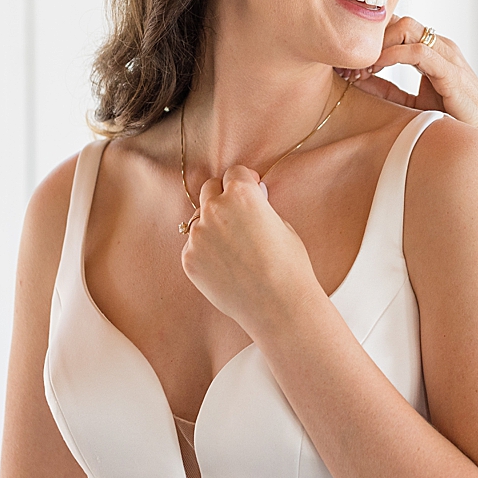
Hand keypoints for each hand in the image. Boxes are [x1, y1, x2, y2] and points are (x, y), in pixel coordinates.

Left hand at [180, 165, 322, 337]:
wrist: (277, 305)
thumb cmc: (289, 265)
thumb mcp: (282, 224)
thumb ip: (260, 208)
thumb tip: (250, 201)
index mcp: (241, 194)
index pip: (234, 172)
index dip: (246, 181)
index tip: (251, 190)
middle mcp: (214, 210)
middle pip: (210, 189)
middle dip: (223, 197)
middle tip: (238, 217)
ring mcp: (198, 235)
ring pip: (200, 220)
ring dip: (213, 226)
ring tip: (234, 249)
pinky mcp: (189, 259)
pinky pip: (194, 246)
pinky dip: (206, 252)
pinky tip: (226, 267)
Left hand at [339, 17, 477, 147]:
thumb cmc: (455, 121)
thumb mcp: (411, 102)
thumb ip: (386, 88)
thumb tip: (355, 79)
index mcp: (432, 50)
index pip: (396, 27)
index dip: (369, 38)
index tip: (346, 60)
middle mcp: (440, 47)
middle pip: (398, 20)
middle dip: (371, 37)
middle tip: (349, 62)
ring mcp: (447, 56)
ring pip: (406, 28)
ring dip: (377, 44)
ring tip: (360, 68)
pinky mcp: (451, 71)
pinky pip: (417, 51)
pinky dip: (391, 56)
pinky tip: (374, 69)